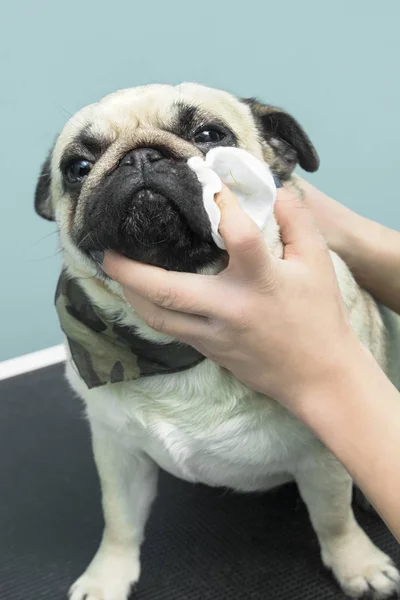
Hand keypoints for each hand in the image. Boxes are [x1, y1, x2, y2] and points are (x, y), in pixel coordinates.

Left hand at [103, 187, 359, 410]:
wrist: (318, 376)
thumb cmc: (319, 316)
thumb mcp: (318, 263)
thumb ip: (297, 222)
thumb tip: (275, 190)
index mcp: (261, 281)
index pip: (236, 235)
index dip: (221, 203)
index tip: (204, 179)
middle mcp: (229, 308)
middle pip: (167, 289)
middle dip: (130, 270)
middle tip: (106, 251)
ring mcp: (214, 334)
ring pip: (159, 317)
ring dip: (131, 294)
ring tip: (116, 272)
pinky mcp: (208, 350)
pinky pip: (171, 330)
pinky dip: (152, 310)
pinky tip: (144, 296)